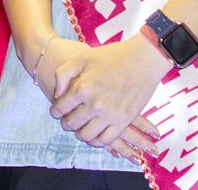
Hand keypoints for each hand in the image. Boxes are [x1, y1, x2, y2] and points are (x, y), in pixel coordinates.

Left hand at [48, 34, 166, 161]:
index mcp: (82, 88)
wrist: (143, 60)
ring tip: (80, 127)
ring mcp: (110, 115)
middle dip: (65, 123)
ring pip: (87, 135)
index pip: (60, 108)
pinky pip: (106, 140)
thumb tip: (57, 94)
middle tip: (66, 120)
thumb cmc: (112, 56)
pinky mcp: (124, 121)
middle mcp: (94, 104)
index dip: (55, 112)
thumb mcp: (82, 58)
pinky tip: (95, 134)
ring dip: (80, 133)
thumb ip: (64, 75)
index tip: (56, 112)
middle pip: (72, 124)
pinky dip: (97, 141)